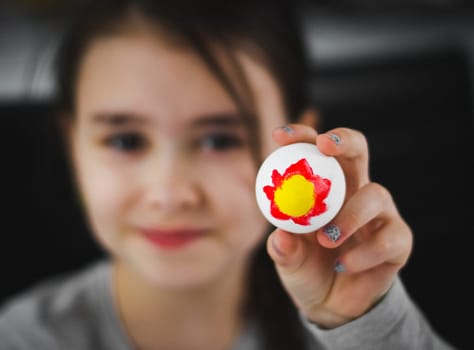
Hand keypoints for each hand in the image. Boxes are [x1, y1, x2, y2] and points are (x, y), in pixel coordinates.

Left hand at [266, 124, 412, 327]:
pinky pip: (389, 238)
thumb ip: (283, 249)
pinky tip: (344, 265)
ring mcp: (379, 215)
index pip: (317, 152)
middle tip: (325, 146)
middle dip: (343, 141)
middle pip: (358, 151)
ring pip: (376, 194)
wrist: (331, 303)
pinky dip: (364, 252)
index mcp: (325, 188)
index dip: (301, 137)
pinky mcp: (398, 241)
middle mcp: (354, 192)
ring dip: (350, 215)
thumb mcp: (288, 259)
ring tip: (326, 239)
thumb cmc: (306, 268)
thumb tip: (281, 237)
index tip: (279, 137)